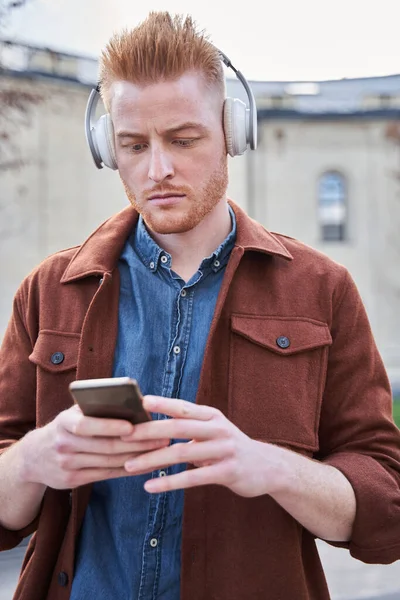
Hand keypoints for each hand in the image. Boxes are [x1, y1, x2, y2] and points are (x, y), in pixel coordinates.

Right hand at [21, 405, 168, 488]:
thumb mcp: (73, 413)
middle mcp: (64, 445)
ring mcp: (68, 465)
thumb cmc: (66, 427)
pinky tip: (147, 465)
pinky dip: (129, 470)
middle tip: (163, 437)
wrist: (34, 457)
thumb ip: (96, 408)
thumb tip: (133, 403)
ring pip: (109, 462)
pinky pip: (107, 474)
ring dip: (139, 457)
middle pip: (105, 446)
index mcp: (64, 423)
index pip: (86, 425)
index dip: (109, 426)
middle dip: (137, 443)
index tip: (132, 426)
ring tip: (162, 450)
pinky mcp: (74, 481)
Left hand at [123, 396, 285, 496]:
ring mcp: (224, 450)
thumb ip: (189, 427)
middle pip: (178, 426)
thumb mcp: (213, 430)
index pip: (182, 406)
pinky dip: (168, 482)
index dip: (161, 403)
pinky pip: (192, 478)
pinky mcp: (227, 472)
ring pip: (182, 453)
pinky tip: (150, 487)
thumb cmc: (229, 447)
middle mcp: (218, 428)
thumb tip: (151, 425)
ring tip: (129, 465)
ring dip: (153, 459)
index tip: (137, 402)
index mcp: (211, 415)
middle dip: (149, 430)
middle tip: (123, 435)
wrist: (267, 467)